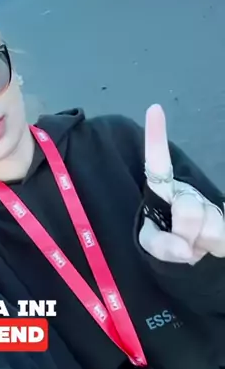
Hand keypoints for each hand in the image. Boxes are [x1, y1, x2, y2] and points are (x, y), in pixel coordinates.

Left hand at [138, 104, 224, 263]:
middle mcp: (188, 191)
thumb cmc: (167, 245)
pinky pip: (224, 236)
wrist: (192, 260)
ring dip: (199, 244)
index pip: (158, 161)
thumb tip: (185, 250)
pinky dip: (214, 247)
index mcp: (164, 189)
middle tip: (179, 242)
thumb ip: (160, 245)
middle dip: (182, 232)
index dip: (157, 136)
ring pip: (209, 226)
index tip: (154, 109)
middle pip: (188, 209)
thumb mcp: (151, 247)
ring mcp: (210, 206)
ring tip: (193, 244)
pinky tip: (208, 247)